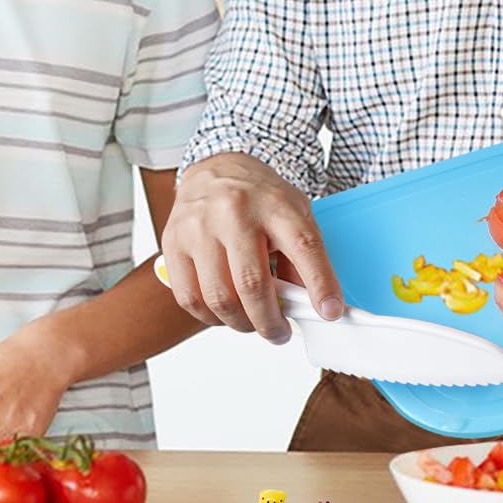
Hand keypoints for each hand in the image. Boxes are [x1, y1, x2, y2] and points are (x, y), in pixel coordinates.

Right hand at [162, 152, 342, 342]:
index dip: (320, 285)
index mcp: (274, 203)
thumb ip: (304, 257)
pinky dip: (209, 317)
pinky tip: (223, 312)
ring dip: (240, 324)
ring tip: (251, 322)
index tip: (329, 312)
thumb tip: (313, 305)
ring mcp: (198, 226)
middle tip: (279, 333)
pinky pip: (189, 297)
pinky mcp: (173, 242)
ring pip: (219, 297)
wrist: (214, 170)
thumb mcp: (293, 214)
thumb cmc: (258, 198)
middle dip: (270, 322)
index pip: (303, 246)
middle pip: (252, 284)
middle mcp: (234, 212)